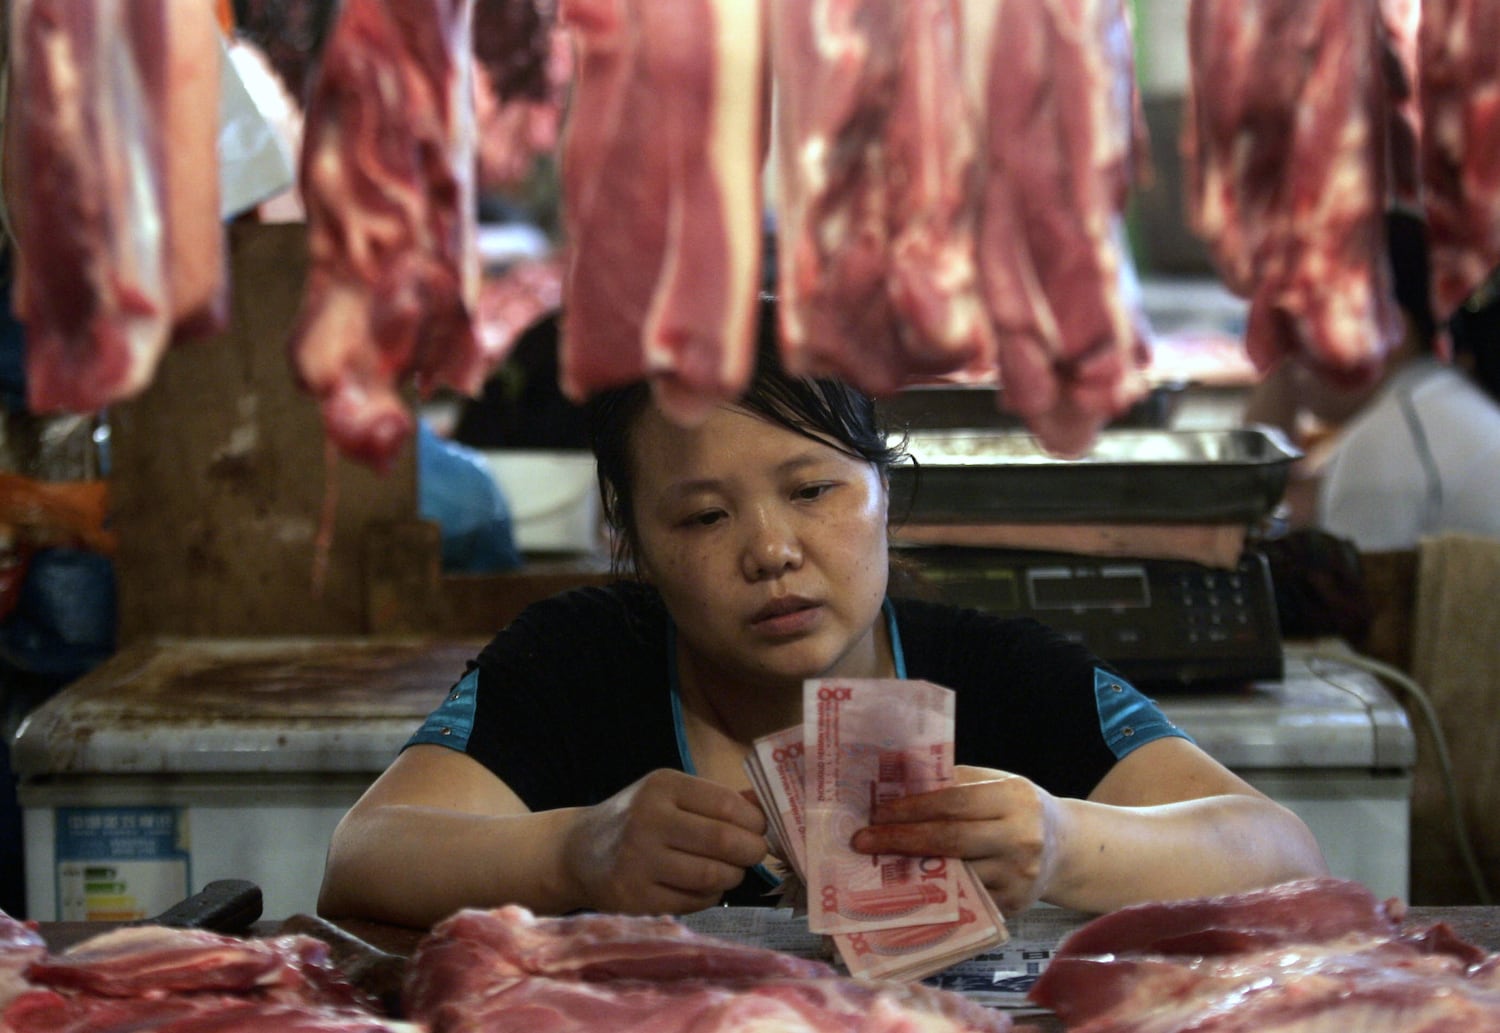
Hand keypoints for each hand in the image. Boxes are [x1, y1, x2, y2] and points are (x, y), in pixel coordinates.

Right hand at [562, 769, 768, 913]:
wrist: (577, 852)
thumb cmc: (637, 818)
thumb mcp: (669, 794)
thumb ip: (716, 799)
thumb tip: (766, 805)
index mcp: (661, 786)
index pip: (726, 803)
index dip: (754, 820)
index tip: (760, 828)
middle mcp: (648, 820)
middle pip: (723, 840)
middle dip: (751, 850)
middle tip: (754, 853)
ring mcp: (639, 862)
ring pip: (712, 875)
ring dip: (733, 876)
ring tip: (730, 871)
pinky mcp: (635, 899)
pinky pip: (694, 901)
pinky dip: (710, 895)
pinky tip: (703, 886)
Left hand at [848, 766, 1065, 914]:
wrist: (1067, 848)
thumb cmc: (1019, 810)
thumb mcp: (997, 784)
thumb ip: (955, 783)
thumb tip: (898, 788)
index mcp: (1014, 799)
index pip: (953, 802)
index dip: (912, 808)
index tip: (877, 812)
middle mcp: (1021, 838)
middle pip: (949, 840)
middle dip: (900, 840)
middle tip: (862, 841)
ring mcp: (1018, 876)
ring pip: (954, 874)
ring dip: (910, 870)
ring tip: (874, 864)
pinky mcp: (1013, 906)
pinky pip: (964, 899)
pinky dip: (933, 892)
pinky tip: (906, 886)